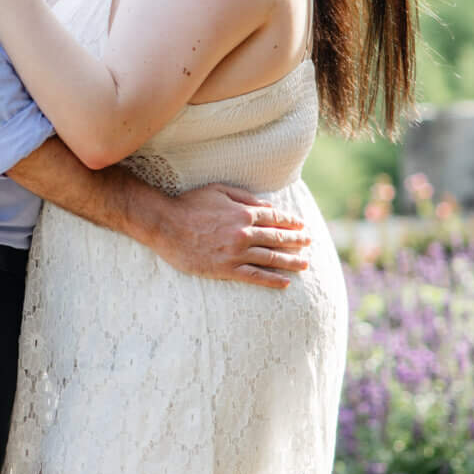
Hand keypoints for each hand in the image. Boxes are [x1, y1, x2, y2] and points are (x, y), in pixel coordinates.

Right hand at [143, 182, 312, 289]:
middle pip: (277, 238)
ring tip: (304, 264)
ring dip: (290, 261)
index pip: (275, 218)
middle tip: (308, 244)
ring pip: (270, 258)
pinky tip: (285, 282)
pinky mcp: (226, 269)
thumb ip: (245, 197)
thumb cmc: (189, 204)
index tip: (301, 226)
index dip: (291, 223)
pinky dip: (272, 279)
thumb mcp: (218, 190)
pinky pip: (254, 276)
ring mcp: (236, 253)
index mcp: (243, 212)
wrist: (165, 225)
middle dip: (296, 241)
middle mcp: (244, 233)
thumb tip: (268, 206)